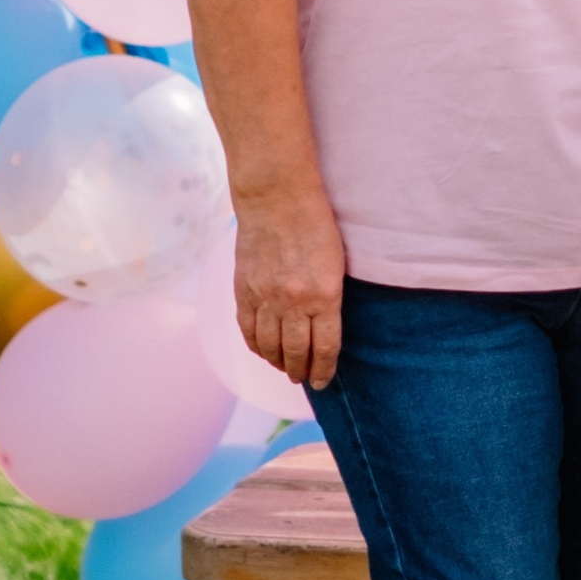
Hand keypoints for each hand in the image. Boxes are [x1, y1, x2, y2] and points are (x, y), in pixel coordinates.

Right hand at [234, 196, 346, 389]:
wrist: (278, 198)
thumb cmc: (316, 225)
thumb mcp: (336, 264)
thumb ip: (329, 299)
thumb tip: (323, 330)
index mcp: (324, 296)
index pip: (325, 347)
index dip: (323, 369)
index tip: (322, 381)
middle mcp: (294, 302)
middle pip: (296, 352)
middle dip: (300, 371)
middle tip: (302, 378)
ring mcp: (265, 298)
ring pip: (269, 346)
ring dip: (277, 362)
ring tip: (283, 367)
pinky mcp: (244, 290)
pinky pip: (247, 329)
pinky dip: (254, 345)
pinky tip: (262, 351)